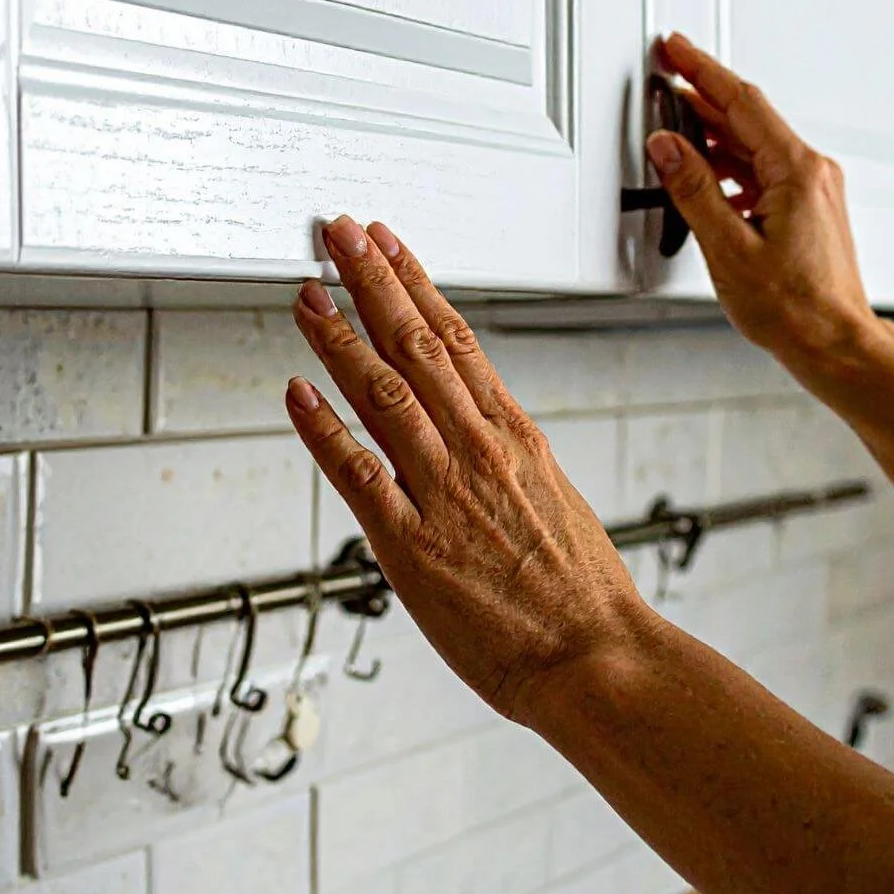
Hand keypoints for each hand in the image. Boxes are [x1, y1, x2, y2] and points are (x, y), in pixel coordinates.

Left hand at [285, 216, 654, 723]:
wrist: (597, 658)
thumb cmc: (584, 599)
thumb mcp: (559, 505)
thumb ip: (517, 467)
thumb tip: (494, 445)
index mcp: (518, 438)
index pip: (460, 339)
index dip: (416, 284)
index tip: (390, 246)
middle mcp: (480, 451)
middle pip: (416, 345)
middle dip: (371, 282)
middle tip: (337, 235)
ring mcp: (444, 493)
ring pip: (382, 392)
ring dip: (338, 336)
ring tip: (307, 293)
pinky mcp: (412, 544)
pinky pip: (357, 471)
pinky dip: (322, 427)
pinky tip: (296, 390)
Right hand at [647, 33, 892, 376]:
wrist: (836, 345)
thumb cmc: (797, 309)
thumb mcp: (729, 248)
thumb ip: (694, 190)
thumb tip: (668, 147)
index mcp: (796, 172)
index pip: (741, 102)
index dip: (702, 70)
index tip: (675, 48)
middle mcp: (812, 173)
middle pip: (748, 117)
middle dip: (703, 94)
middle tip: (668, 73)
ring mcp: (814, 191)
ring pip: (755, 146)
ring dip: (714, 133)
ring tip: (675, 128)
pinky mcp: (810, 211)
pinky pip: (764, 171)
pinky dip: (731, 165)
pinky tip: (707, 178)